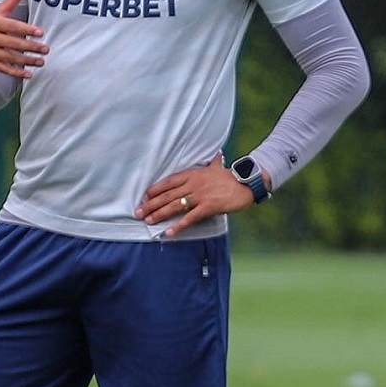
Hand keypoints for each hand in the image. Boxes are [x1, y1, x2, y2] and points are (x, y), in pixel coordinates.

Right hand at [0, 0, 47, 78]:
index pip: (12, 26)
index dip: (26, 29)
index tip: (40, 32)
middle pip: (13, 43)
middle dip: (30, 47)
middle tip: (46, 49)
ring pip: (9, 57)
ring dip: (26, 61)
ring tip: (41, 61)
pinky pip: (3, 68)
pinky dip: (15, 73)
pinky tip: (28, 74)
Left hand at [134, 153, 258, 237]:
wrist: (247, 183)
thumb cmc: (231, 177)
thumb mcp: (218, 167)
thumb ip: (213, 163)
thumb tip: (217, 155)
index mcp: (193, 174)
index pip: (169, 182)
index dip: (155, 189)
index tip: (145, 196)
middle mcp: (193, 184)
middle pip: (167, 195)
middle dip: (151, 204)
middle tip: (139, 211)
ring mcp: (200, 196)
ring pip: (175, 205)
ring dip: (160, 214)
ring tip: (148, 221)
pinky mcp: (208, 207)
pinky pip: (190, 218)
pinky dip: (179, 225)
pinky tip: (169, 232)